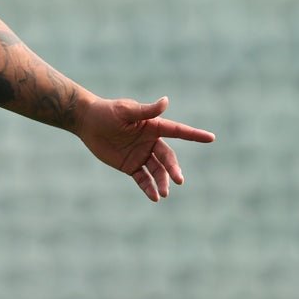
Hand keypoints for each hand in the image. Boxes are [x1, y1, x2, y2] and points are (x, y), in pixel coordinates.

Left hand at [77, 96, 214, 201]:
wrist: (87, 122)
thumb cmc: (106, 112)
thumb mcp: (125, 111)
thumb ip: (146, 110)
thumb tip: (166, 101)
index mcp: (153, 126)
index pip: (177, 131)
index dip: (194, 135)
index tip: (211, 138)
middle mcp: (150, 142)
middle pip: (167, 158)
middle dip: (173, 169)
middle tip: (178, 180)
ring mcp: (141, 155)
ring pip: (157, 171)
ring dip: (162, 182)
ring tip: (164, 193)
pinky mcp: (130, 166)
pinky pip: (142, 179)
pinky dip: (149, 188)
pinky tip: (154, 197)